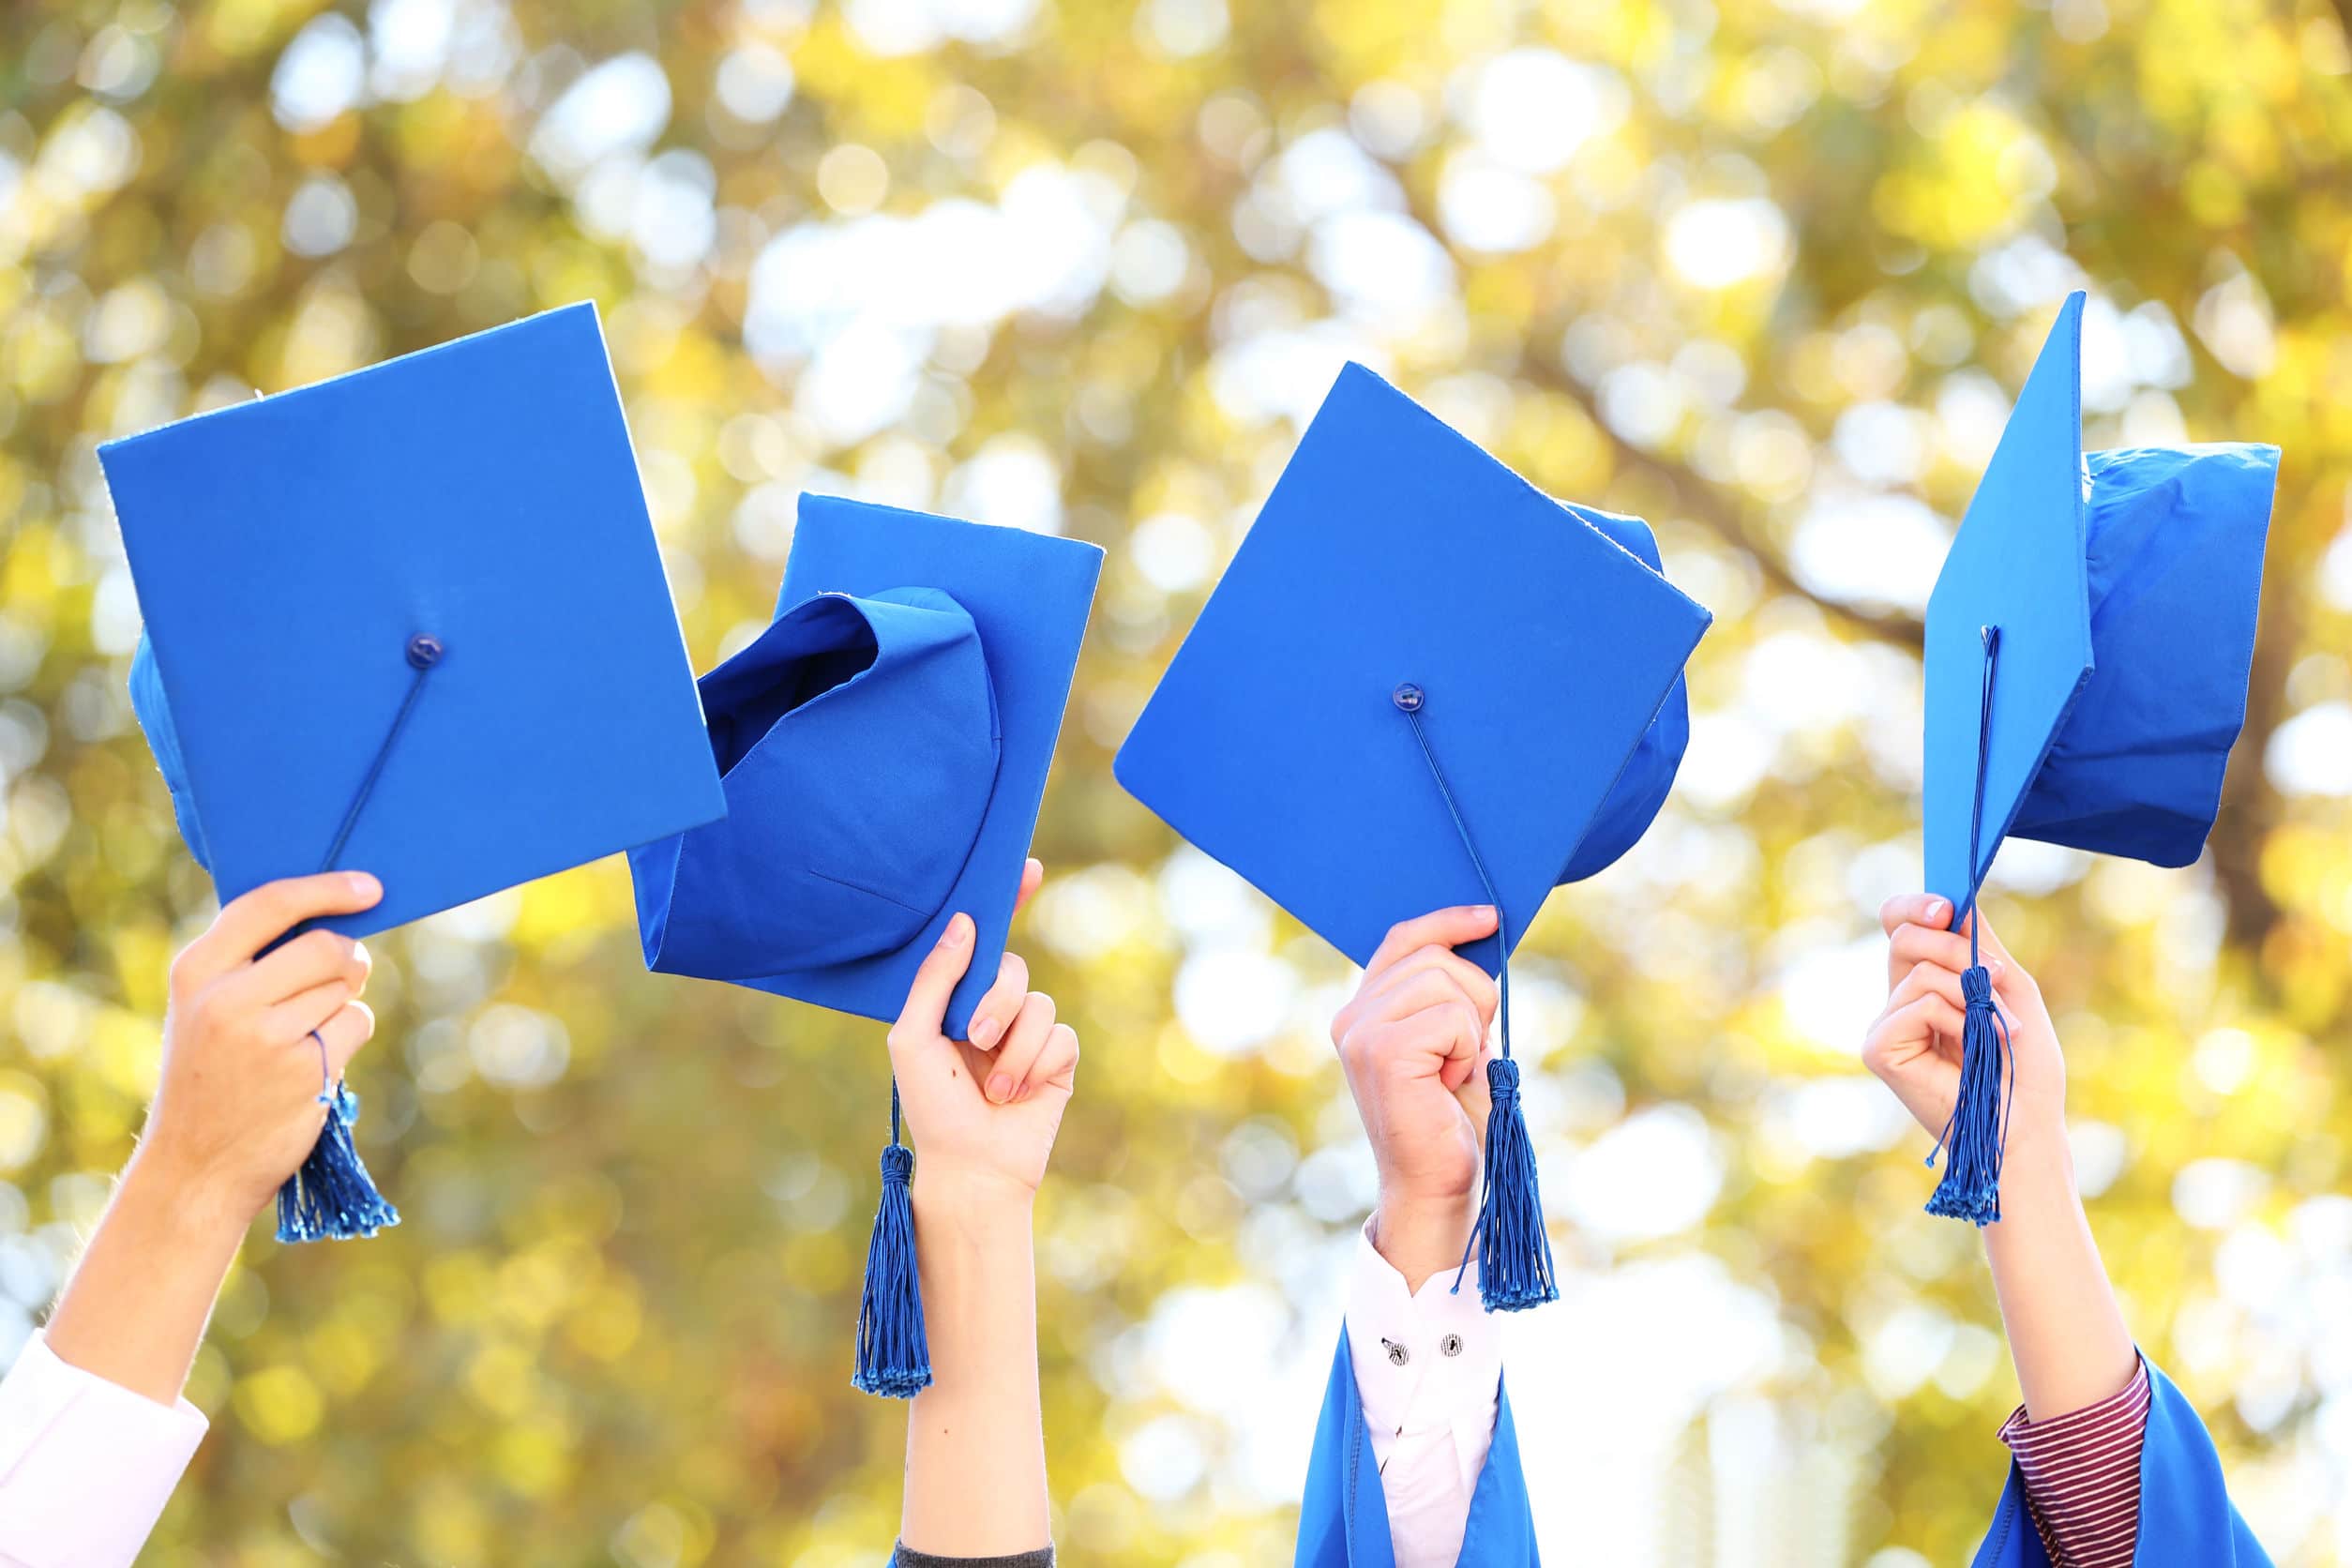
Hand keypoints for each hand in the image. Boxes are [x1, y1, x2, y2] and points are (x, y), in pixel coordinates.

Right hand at [137, 871, 382, 1221]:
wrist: (195, 1165)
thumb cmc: (212, 1075)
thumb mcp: (205, 1008)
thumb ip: (251, 962)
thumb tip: (334, 918)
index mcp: (196, 971)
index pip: (269, 904)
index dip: (326, 889)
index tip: (368, 887)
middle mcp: (226, 998)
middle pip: (327, 947)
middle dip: (348, 959)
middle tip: (341, 978)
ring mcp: (266, 1036)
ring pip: (345, 988)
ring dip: (341, 1005)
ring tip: (300, 1039)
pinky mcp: (304, 1069)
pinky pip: (356, 1023)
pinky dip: (347, 1036)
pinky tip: (313, 1063)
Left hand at [887, 860, 1076, 1205]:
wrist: (971, 1167)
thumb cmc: (932, 1107)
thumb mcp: (913, 1037)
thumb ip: (934, 980)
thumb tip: (965, 924)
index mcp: (958, 999)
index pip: (986, 940)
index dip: (1007, 900)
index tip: (1024, 866)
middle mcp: (995, 1010)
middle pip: (1014, 968)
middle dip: (995, 1001)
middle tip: (974, 1037)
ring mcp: (1028, 1035)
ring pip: (1039, 1004)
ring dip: (1013, 1048)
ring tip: (993, 1088)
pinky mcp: (1058, 1061)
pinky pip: (1060, 1037)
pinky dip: (1035, 1065)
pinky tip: (1019, 1095)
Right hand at [1331, 906, 1499, 1289]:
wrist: (1437, 1184)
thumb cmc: (1452, 1118)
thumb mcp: (1453, 1042)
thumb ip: (1451, 995)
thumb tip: (1479, 936)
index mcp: (1362, 1011)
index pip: (1402, 940)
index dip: (1447, 922)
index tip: (1490, 918)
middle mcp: (1351, 1017)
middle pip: (1433, 956)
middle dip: (1475, 995)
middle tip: (1469, 1049)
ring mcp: (1361, 1033)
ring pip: (1445, 982)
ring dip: (1471, 1028)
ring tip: (1455, 1070)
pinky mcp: (1382, 1052)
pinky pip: (1451, 1018)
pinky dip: (1468, 1050)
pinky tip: (1450, 1083)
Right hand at [1864, 893, 2066, 1162]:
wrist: (2026, 1126)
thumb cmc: (2024, 1068)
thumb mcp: (2011, 989)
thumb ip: (1980, 945)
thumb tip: (1953, 902)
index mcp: (1926, 985)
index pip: (1901, 928)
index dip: (1914, 907)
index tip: (1946, 906)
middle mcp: (1899, 1002)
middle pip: (1905, 937)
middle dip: (1955, 947)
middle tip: (1994, 977)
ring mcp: (1885, 1026)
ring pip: (1920, 972)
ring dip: (1972, 995)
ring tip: (1999, 1030)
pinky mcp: (1879, 1049)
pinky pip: (1919, 1004)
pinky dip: (1957, 1020)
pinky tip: (1972, 1050)